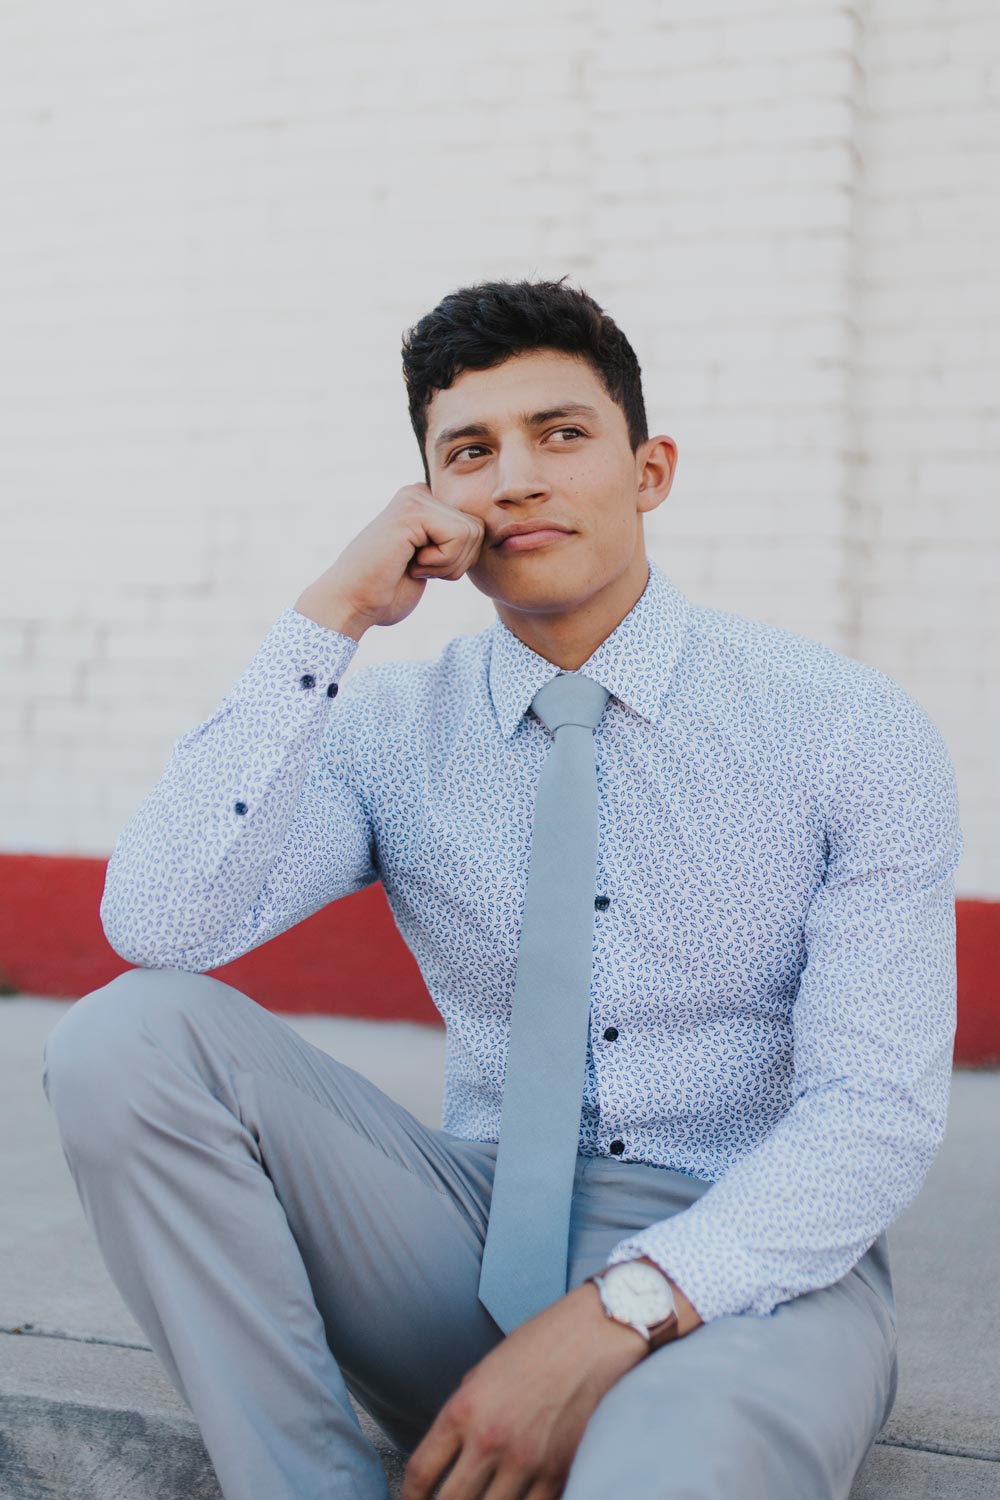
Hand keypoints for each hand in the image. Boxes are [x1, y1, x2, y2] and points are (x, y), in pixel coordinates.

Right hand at [293, 483, 485, 637]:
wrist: (351, 603)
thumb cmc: (386, 593)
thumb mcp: (431, 562)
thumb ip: (454, 545)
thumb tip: (493, 535)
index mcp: (426, 504)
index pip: (477, 529)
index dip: (459, 561)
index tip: (421, 567)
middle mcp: (420, 492)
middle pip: (478, 529)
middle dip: (457, 562)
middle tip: (416, 567)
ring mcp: (415, 497)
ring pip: (471, 533)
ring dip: (447, 564)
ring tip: (411, 564)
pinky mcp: (412, 510)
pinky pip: (458, 537)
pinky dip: (441, 562)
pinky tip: (410, 562)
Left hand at [399, 1280, 648, 1499]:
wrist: (594, 1335)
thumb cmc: (539, 1345)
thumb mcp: (485, 1372)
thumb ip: (463, 1417)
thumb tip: (446, 1459)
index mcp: (465, 1409)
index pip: (421, 1472)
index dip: (409, 1497)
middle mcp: (490, 1438)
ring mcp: (526, 1460)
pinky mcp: (558, 1472)